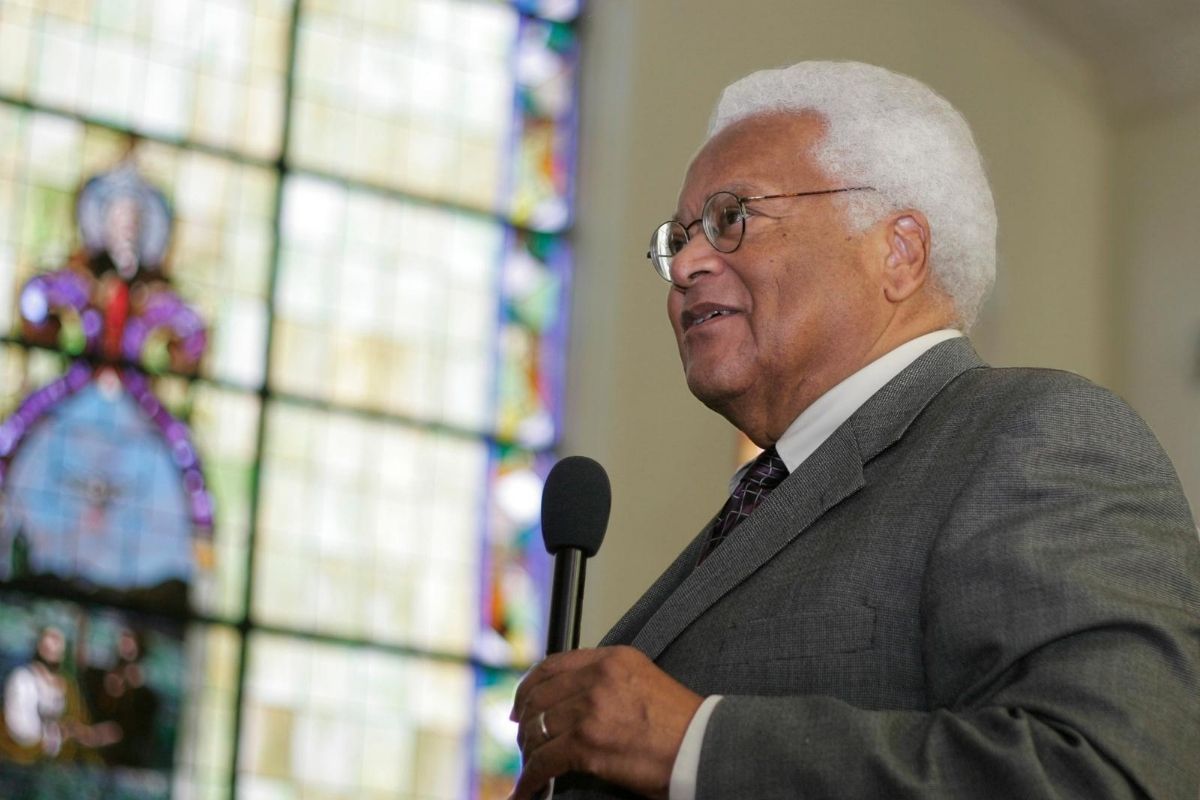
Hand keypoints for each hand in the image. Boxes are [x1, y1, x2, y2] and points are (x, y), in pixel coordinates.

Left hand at [509, 646, 702, 799]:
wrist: (702, 747)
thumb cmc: (681, 724)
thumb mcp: (643, 682)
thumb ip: (607, 682)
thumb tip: (572, 702)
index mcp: (612, 659)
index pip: (553, 665)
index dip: (529, 687)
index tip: (522, 705)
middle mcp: (598, 678)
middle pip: (539, 696)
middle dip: (525, 723)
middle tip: (522, 740)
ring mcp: (591, 709)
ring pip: (538, 729)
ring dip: (529, 753)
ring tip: (530, 768)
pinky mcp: (588, 743)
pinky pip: (544, 760)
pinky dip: (531, 779)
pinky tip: (528, 790)